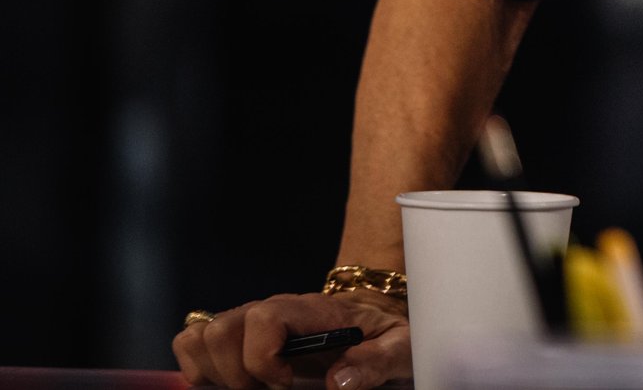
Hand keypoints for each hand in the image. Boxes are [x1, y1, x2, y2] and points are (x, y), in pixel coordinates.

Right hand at [174, 290, 410, 389]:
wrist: (372, 317)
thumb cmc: (383, 333)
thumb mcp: (399, 347)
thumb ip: (377, 360)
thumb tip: (338, 381)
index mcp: (309, 310)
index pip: (263, 318)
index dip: (263, 359)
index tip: (286, 384)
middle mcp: (270, 311)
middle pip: (219, 330)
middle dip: (234, 374)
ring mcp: (247, 323)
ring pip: (198, 338)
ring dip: (214, 373)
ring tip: (250, 388)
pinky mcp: (235, 339)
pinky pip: (192, 344)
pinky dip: (201, 370)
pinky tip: (235, 383)